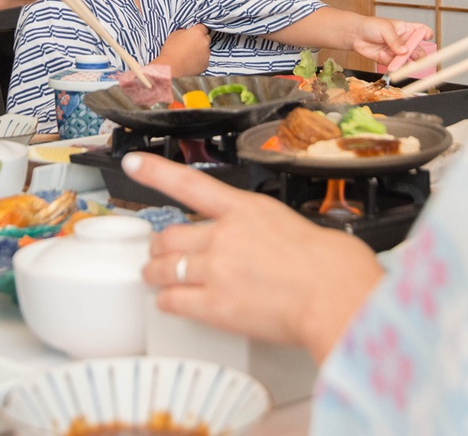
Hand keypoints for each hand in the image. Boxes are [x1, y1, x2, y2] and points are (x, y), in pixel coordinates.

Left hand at [123, 152, 384, 362]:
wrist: (335, 295)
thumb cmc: (330, 264)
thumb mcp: (291, 224)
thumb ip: (261, 229)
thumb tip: (256, 242)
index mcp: (245, 209)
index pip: (189, 183)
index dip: (155, 172)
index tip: (133, 162)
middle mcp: (223, 236)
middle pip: (168, 236)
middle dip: (161, 247)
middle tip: (161, 255)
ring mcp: (215, 270)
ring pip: (163, 268)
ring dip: (156, 274)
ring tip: (158, 279)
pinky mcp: (214, 305)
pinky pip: (172, 300)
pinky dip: (167, 302)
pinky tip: (171, 303)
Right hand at [152, 24, 209, 75]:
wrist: (171, 68)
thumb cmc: (171, 50)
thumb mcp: (175, 34)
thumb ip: (185, 31)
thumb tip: (188, 33)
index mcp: (197, 32)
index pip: (203, 27)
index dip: (198, 30)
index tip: (193, 34)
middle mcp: (205, 42)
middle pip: (206, 38)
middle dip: (200, 40)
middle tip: (191, 44)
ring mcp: (207, 54)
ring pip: (206, 49)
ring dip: (200, 50)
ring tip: (189, 55)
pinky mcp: (206, 64)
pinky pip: (204, 59)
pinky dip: (199, 60)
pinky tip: (191, 62)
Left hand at [350, 17, 432, 70]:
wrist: (355, 35)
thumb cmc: (371, 26)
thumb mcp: (385, 29)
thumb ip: (395, 41)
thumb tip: (405, 51)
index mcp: (406, 29)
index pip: (421, 31)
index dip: (427, 34)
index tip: (427, 37)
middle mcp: (404, 42)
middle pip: (418, 50)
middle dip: (419, 55)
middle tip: (415, 57)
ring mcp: (397, 52)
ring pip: (406, 60)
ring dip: (403, 61)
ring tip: (395, 58)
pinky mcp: (388, 60)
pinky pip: (394, 65)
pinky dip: (389, 62)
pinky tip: (381, 54)